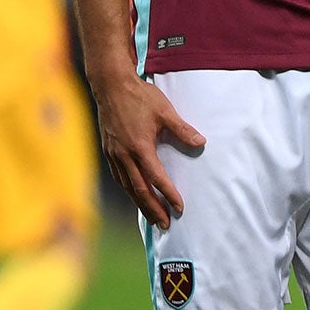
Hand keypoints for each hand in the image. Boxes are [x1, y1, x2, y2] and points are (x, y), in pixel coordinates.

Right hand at [90, 70, 204, 228]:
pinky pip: (119, 176)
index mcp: (139, 147)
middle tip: (165, 224)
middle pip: (139, 189)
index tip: (180, 207)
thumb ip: (182, 129)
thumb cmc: (139, 96)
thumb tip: (201, 142)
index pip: (156, 178)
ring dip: (140, 203)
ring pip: (127, 185)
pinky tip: (136, 195)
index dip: (168, 194)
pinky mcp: (108, 150)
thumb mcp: (165, 111)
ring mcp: (113, 153)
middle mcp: (124, 154)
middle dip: (153, 208)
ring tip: (152, 216)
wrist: (110, 85)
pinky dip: (128, 189)